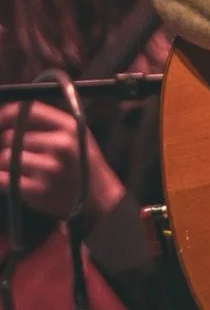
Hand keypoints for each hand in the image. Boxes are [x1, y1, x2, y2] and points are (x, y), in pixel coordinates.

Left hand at [0, 103, 126, 223]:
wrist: (99, 198)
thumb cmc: (81, 162)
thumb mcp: (75, 133)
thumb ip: (46, 121)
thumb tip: (9, 114)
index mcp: (69, 126)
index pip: (27, 111)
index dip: (5, 116)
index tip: (0, 123)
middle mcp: (61, 144)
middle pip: (11, 135)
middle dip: (7, 144)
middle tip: (17, 152)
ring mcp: (50, 168)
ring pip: (6, 157)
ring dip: (6, 163)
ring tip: (20, 168)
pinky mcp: (38, 189)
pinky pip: (4, 177)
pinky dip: (4, 178)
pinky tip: (17, 179)